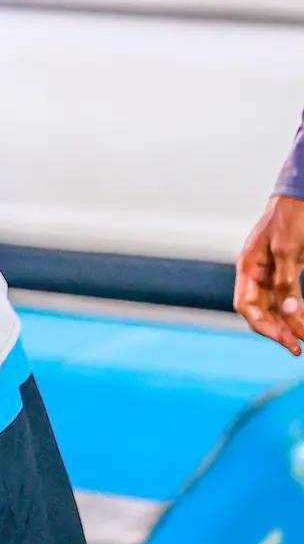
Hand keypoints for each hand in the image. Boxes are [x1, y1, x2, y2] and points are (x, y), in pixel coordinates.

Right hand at [235, 195, 303, 355]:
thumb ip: (286, 282)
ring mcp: (269, 273)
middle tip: (297, 347)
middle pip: (259, 311)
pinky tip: (302, 322)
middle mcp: (255, 273)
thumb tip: (288, 314)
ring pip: (273, 307)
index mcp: (247, 267)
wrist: (301, 195)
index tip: (286, 339)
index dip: (263, 326)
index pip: (246, 306)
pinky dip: (294, 311)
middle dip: (277, 330)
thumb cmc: (291, 218)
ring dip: (287, 324)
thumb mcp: (289, 250)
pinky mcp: (285, 271)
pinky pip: (286, 298)